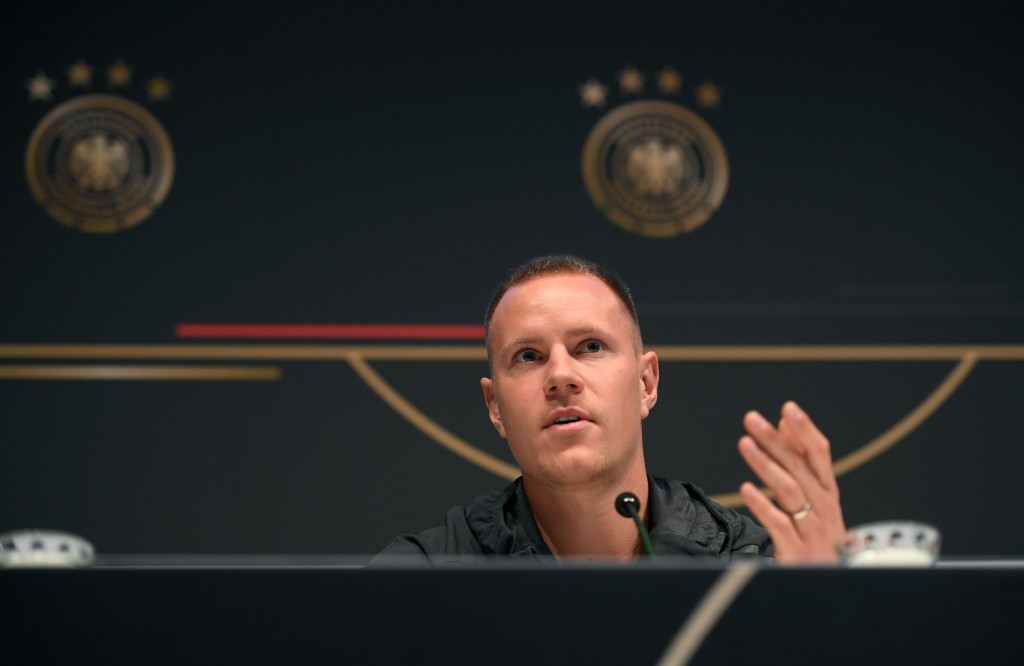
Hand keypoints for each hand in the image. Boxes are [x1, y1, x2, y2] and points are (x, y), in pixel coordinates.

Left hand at [737, 401, 845, 563]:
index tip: (788, 407)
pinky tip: (746, 489)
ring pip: (790, 491)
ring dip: (766, 465)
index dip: (805, 430)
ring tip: (744, 444)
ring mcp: (811, 530)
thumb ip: (801, 461)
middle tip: (752, 420)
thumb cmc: (816, 536)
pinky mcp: (797, 551)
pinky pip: (779, 524)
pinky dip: (763, 505)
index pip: (820, 454)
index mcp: (827, 492)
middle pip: (800, 468)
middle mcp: (823, 508)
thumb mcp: (814, 498)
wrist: (826, 584)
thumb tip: (787, 424)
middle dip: (775, 441)